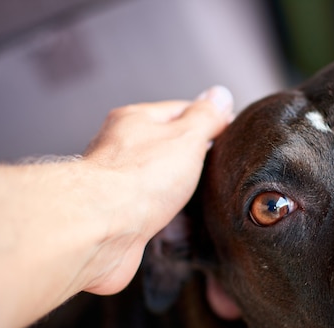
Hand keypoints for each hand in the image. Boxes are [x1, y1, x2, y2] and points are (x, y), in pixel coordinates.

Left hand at [81, 86, 233, 294]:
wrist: (102, 227)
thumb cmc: (141, 177)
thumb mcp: (186, 137)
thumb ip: (205, 117)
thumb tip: (220, 95)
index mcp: (135, 120)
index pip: (180, 110)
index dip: (208, 120)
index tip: (231, 132)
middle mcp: (121, 148)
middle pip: (166, 145)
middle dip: (194, 157)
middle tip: (221, 168)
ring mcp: (117, 183)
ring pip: (157, 180)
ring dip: (179, 189)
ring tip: (205, 198)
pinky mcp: (117, 214)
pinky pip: (150, 208)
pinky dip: (166, 214)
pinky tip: (180, 222)